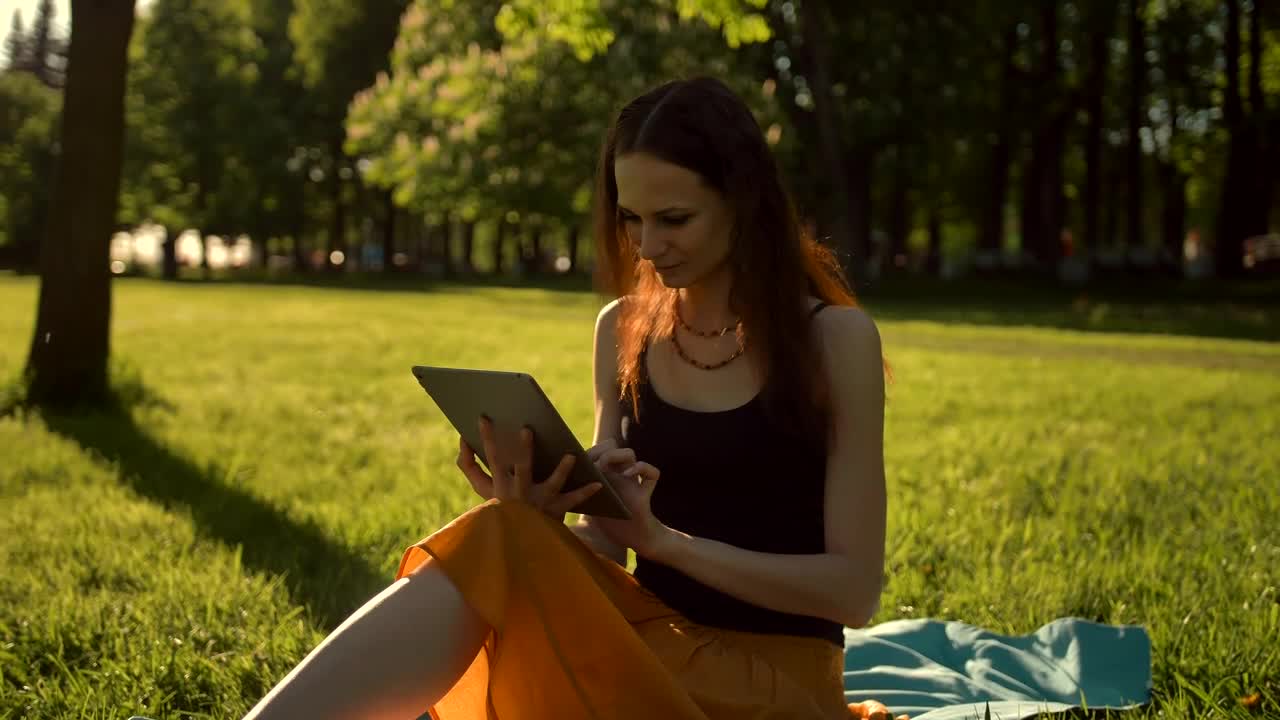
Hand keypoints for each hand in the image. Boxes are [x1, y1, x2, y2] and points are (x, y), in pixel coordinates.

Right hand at [456, 416, 602, 521]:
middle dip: (524, 449)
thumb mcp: (484, 490)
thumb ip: (470, 466)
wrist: (521, 546)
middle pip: (521, 469)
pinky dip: (585, 492)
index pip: (490, 459)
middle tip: (527, 429)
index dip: (486, 438)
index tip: (484, 417)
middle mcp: (518, 494)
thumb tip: (464, 441)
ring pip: (550, 485)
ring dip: (561, 471)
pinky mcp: (555, 512)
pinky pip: (572, 501)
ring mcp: (538, 504)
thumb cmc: (502, 509)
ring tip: (570, 456)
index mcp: (499, 487)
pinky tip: (598, 483)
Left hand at [587, 446, 674, 560]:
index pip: (597, 452)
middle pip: (613, 446)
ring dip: (616, 455)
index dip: (588, 450)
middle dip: (600, 449)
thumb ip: (580, 497)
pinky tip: (628, 475)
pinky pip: (652, 474)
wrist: (634, 540)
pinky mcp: (644, 493)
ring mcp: (632, 481)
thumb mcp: (590, 507)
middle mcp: (618, 474)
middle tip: (591, 462)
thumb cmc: (611, 525)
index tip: (577, 457)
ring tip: (604, 466)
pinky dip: (641, 469)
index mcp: (604, 476)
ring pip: (629, 453)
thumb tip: (557, 491)